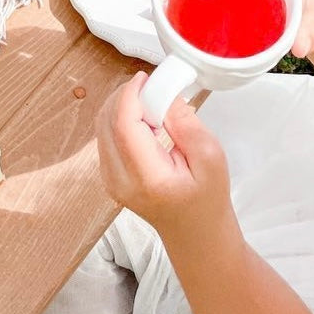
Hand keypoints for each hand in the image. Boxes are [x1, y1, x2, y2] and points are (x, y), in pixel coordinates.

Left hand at [97, 72, 230, 234]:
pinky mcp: (108, 177)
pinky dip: (120, 119)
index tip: (146, 78)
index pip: (123, 124)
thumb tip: (164, 96)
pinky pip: (105, 136)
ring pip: (102, 126)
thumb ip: (186, 124)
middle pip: (106, 121)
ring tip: (151, 106)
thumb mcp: (211, 158)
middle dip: (126, 96)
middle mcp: (120, 181)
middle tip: (153, 89)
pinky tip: (144, 122)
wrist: (195, 235)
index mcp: (147, 179)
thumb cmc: (207, 200)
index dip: (130, 94)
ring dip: (122, 106)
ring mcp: (110, 181)